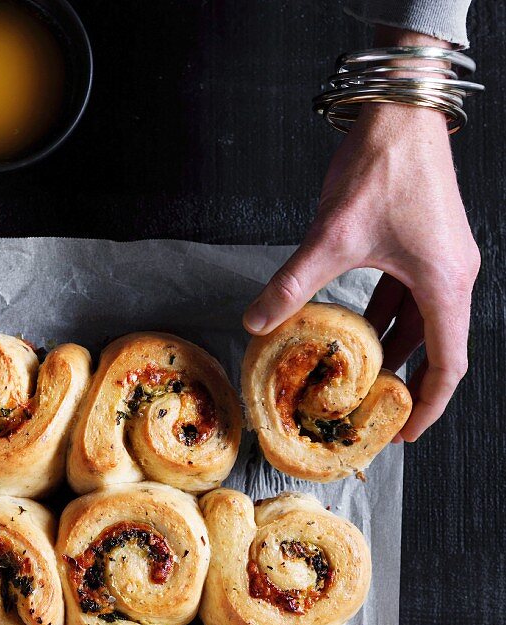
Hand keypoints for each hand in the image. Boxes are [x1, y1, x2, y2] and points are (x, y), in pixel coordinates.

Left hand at [243, 36, 478, 442]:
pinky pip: (409, 296)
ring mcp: (441, 259)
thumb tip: (254, 324)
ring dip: (393, 351)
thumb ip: (292, 285)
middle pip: (437, 348)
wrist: (401, 108)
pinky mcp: (425, 244)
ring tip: (359, 383)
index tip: (405, 434)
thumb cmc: (383, 166)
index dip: (428, 405)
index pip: (447, 364)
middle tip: (373, 415)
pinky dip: (386, 319)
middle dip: (405, 384)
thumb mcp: (331, 235)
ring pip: (421, 322)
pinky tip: (353, 331)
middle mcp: (452, 276)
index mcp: (444, 284)